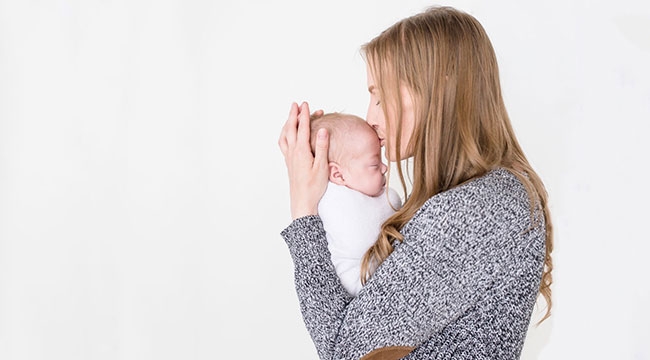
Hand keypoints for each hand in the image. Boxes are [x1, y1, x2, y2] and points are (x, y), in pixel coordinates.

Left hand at [278, 102, 328, 218]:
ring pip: (284, 136)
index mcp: (301, 151)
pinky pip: (283, 144)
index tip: (306, 105)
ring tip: (291, 116)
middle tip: (296, 104)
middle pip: (290, 129)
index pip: (302, 128)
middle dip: (293, 115)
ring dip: (287, 124)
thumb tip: (322, 129)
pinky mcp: (288, 163)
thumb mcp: (322, 167)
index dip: (304, 115)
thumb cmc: (314, 187)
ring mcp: (289, 158)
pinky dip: (284, 135)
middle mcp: (293, 153)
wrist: (302, 202)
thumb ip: (321, 147)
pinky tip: (287, 136)